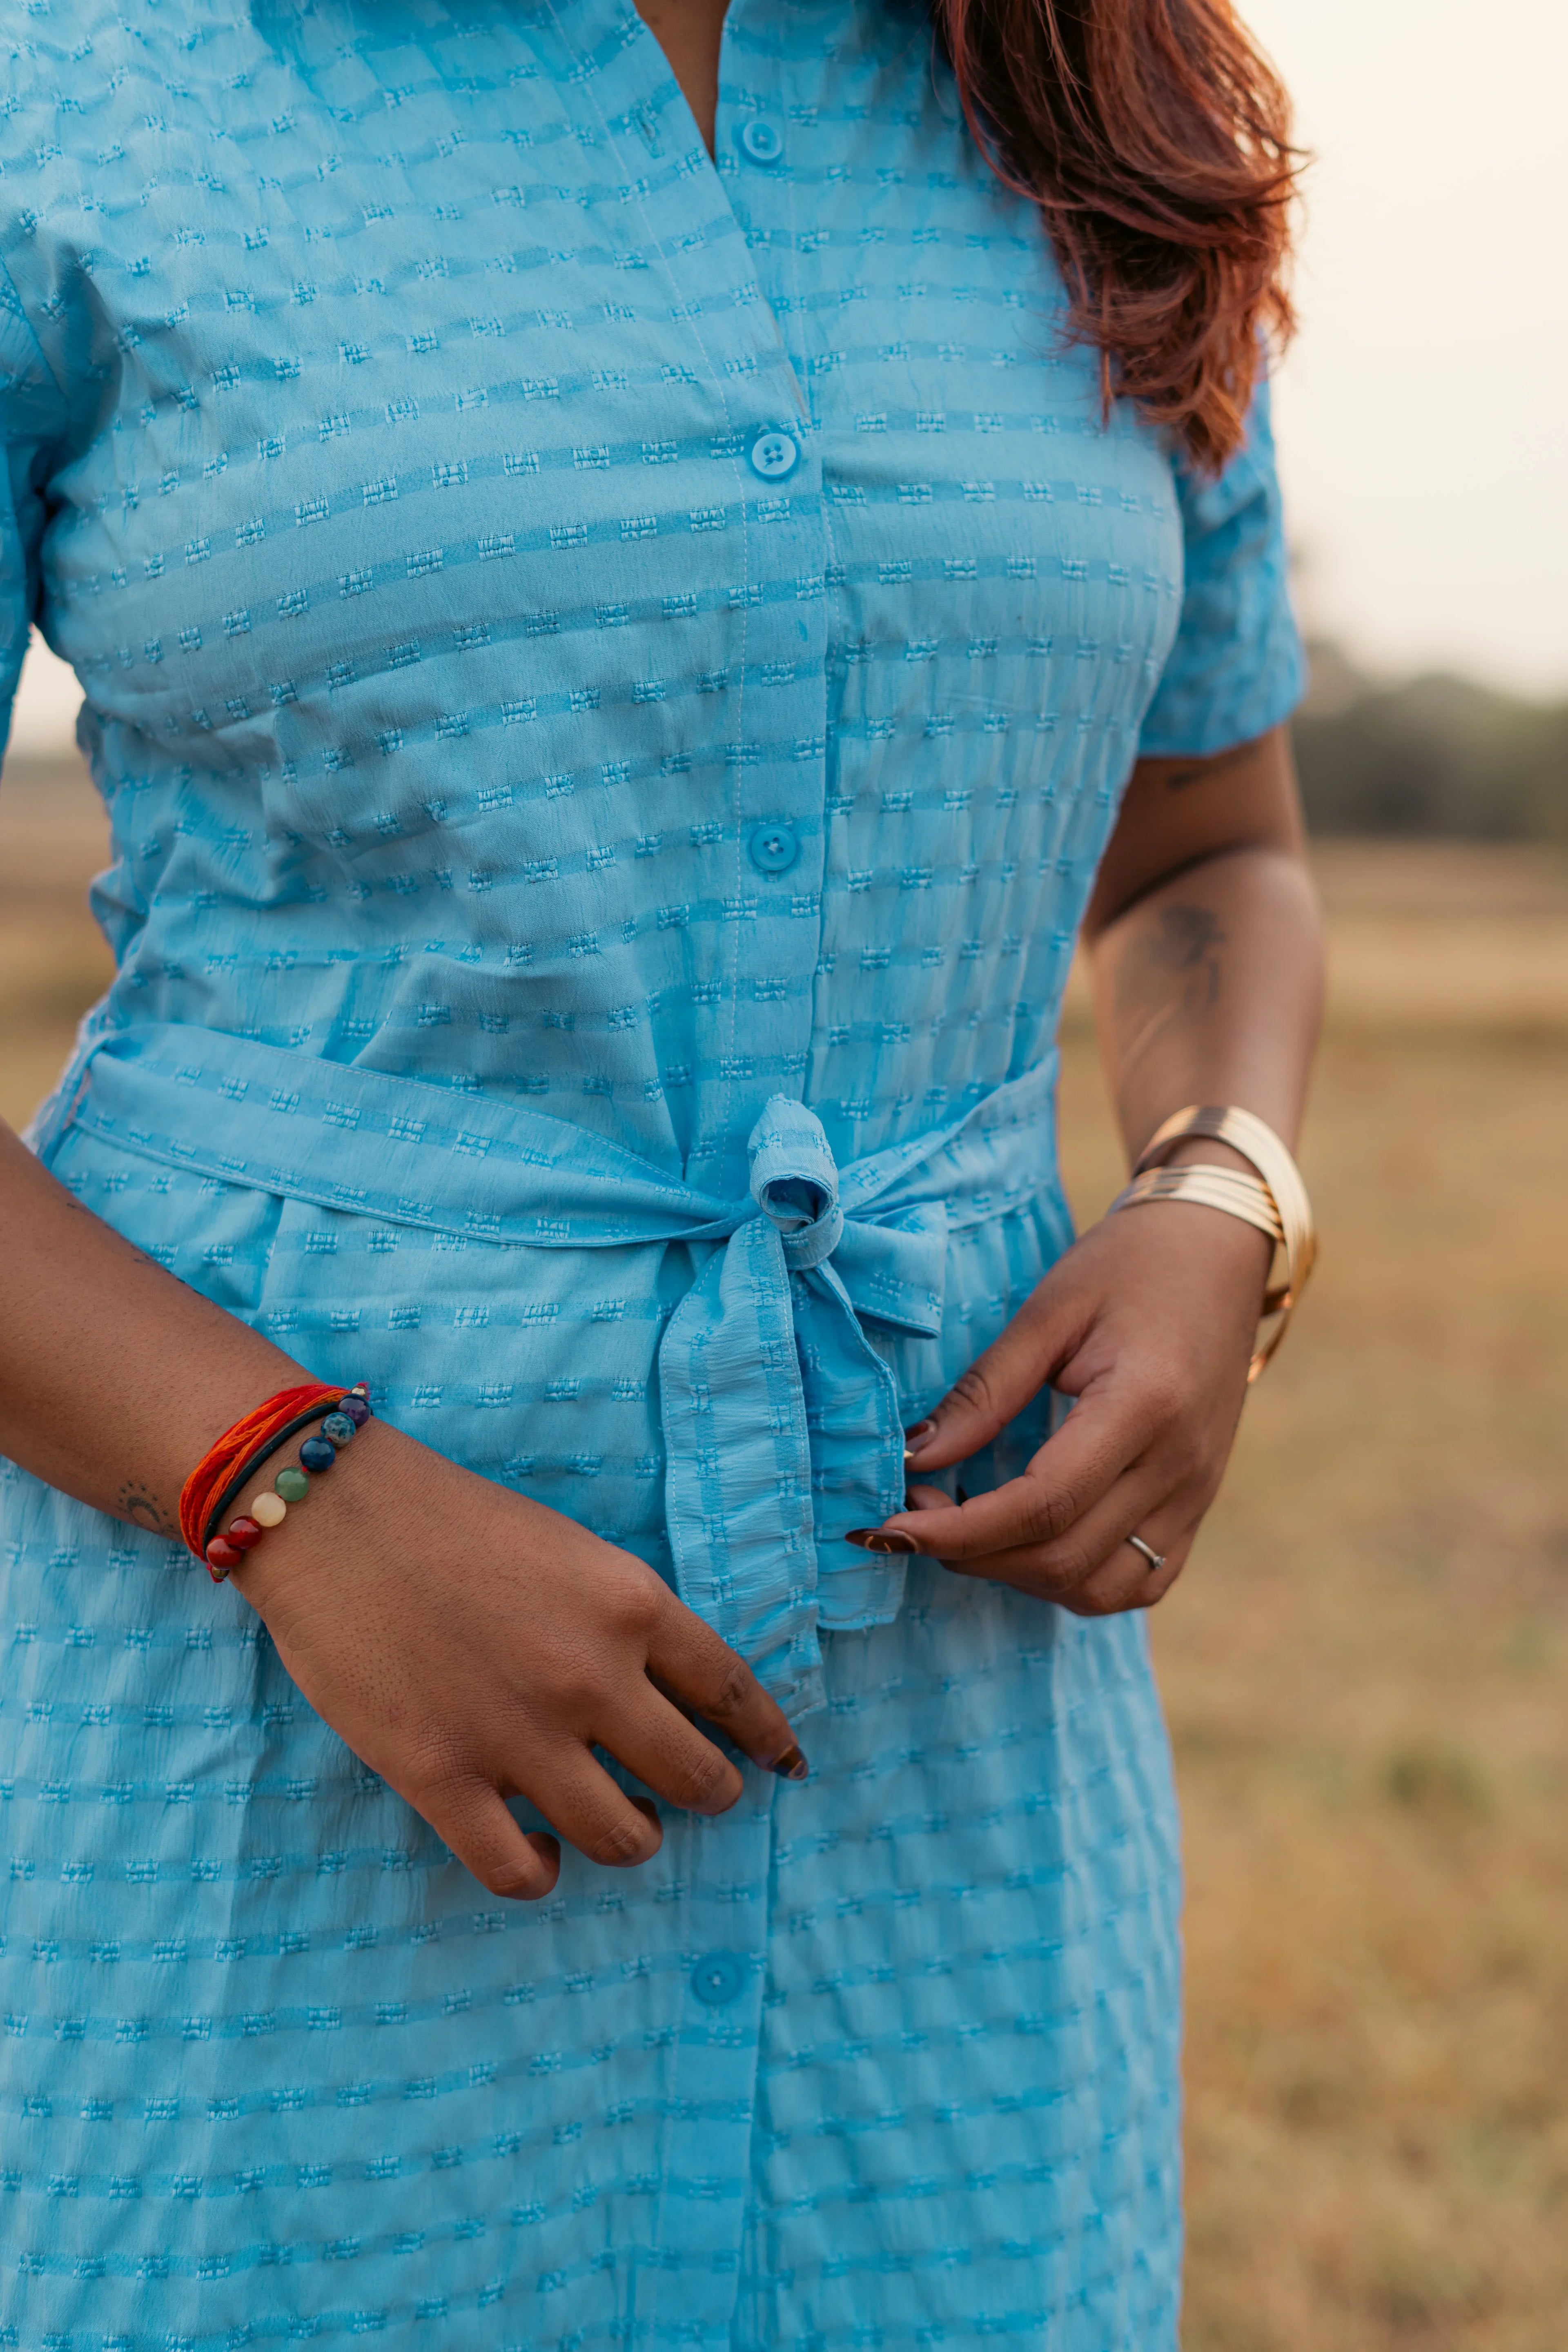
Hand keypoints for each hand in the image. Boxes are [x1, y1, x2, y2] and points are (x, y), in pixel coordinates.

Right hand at [233, 1422, 805, 1898]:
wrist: (334, 1515)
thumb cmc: (451, 1519)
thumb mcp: (570, 1551)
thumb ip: (622, 1621)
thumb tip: (665, 1691)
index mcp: (630, 1605)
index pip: (733, 1690)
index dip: (767, 1736)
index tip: (783, 1762)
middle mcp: (591, 1676)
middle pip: (696, 1777)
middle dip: (710, 1794)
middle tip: (691, 1796)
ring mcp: (518, 1734)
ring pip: (622, 1838)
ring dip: (631, 1838)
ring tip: (615, 1822)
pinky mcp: (442, 1778)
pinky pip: (519, 1872)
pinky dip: (541, 1873)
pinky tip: (536, 1849)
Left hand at [850, 1199, 1272, 1614]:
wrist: (1217, 1252)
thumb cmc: (1128, 1267)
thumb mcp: (1048, 1310)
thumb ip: (984, 1392)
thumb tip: (915, 1457)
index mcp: (1146, 1405)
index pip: (1043, 1504)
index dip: (960, 1531)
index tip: (891, 1526)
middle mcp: (1180, 1465)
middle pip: (1065, 1557)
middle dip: (974, 1554)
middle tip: (917, 1514)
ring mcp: (1197, 1494)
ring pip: (1100, 1588)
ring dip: (1020, 1576)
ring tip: (970, 1530)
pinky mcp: (1199, 1505)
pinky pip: (1138, 1582)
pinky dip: (1073, 1580)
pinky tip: (1029, 1541)